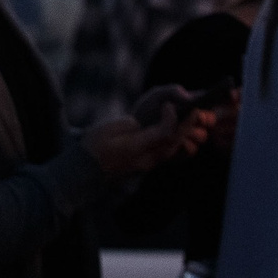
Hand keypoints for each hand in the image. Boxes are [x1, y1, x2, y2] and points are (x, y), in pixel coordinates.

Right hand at [84, 85, 216, 174]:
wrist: (84, 172)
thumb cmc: (92, 147)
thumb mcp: (108, 130)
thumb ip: (129, 126)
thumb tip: (143, 125)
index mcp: (136, 148)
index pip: (164, 134)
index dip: (171, 118)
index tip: (168, 105)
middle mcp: (145, 160)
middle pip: (174, 143)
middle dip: (186, 126)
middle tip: (194, 110)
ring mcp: (146, 165)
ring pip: (173, 151)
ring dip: (183, 134)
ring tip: (188, 119)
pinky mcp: (144, 166)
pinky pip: (166, 155)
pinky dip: (175, 142)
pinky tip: (175, 133)